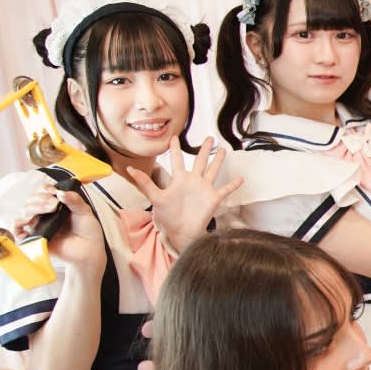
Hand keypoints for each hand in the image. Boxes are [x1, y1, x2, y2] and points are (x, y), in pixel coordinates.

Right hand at [14, 183, 104, 269]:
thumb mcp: (84, 211)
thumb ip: (74, 200)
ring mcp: (38, 225)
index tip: (53, 191)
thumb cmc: (87, 231)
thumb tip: (60, 192)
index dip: (45, 189)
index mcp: (55, 205)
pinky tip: (26, 221)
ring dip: (34, 207)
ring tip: (49, 210)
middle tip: (54, 204)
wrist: (89, 250)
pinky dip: (17, 224)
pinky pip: (17, 231)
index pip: (42, 192)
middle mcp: (44, 214)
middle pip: (31, 200)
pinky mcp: (34, 238)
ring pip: (25, 212)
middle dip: (41, 199)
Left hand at [128, 137, 243, 249]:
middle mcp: (193, 181)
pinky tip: (241, 178)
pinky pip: (225, 190)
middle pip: (200, 161)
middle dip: (204, 149)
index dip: (175, 148)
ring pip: (213, 170)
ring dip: (218, 160)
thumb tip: (129, 170)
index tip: (174, 137)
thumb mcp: (155, 198)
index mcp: (179, 179)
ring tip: (223, 150)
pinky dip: (233, 185)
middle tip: (209, 138)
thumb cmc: (168, 217)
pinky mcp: (214, 198)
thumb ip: (145, 183)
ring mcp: (204, 189)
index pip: (177, 159)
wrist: (181, 232)